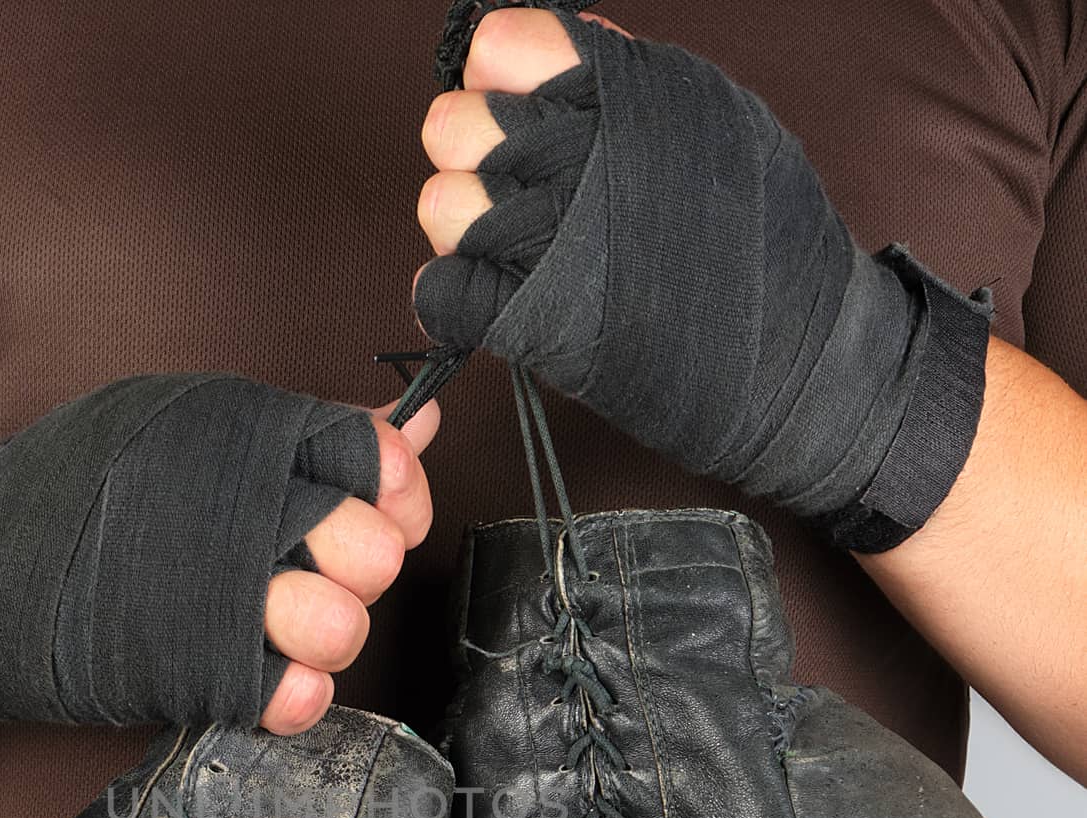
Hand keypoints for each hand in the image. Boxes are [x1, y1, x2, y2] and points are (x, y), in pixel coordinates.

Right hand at [0, 375, 442, 733]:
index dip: (395, 493)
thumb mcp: (188, 430)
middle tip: (314, 574)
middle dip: (361, 568)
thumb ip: (307, 434)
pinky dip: (292, 695)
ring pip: (339, 625)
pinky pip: (284, 693)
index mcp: (239, 430)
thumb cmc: (74, 493)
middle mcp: (235, 504)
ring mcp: (211, 592)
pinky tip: (274, 683)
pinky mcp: (185, 669)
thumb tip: (419, 422)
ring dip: (327, 636)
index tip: (377, 510)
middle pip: (370, 546)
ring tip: (282, 629)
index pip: (376, 457)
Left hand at [411, 4, 992, 550]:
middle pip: (453, 126)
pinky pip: (441, 291)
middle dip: (476, 154)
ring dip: (465, 227)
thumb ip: (622, 81)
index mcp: (619, 93)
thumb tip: (533, 47)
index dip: (498, 77)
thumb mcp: (711, 118)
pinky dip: (458, 296)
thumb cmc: (761, 236)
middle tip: (518, 190)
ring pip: (441, 206)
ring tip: (517, 249)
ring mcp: (545, 244)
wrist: (793, 355)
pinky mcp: (530, 326)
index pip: (498, 46)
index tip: (520, 107)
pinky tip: (496, 298)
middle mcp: (573, 158)